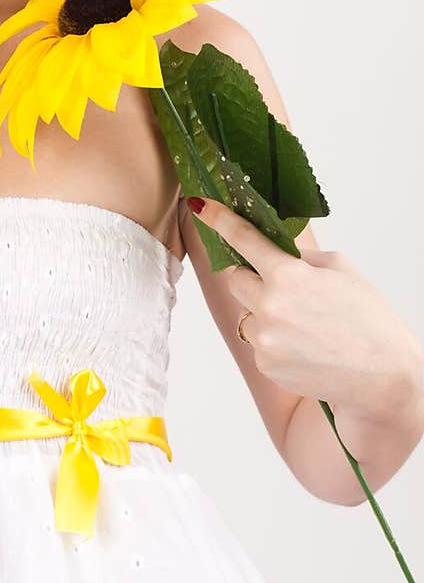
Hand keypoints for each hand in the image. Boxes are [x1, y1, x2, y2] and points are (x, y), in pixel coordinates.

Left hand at [187, 196, 422, 421]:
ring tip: (304, 323)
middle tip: (287, 287)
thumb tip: (274, 251)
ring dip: (264, 311)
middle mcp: (269, 306)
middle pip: (236, 278)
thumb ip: (300, 256)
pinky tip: (304, 345)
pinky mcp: (265, 363)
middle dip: (254, 277)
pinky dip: (273, 338)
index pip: (243, 239)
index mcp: (288, 275)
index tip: (199, 205)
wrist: (383, 377)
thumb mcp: (341, 269)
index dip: (219, 219)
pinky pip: (257, 340)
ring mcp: (264, 338)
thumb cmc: (369, 319)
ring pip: (245, 311)